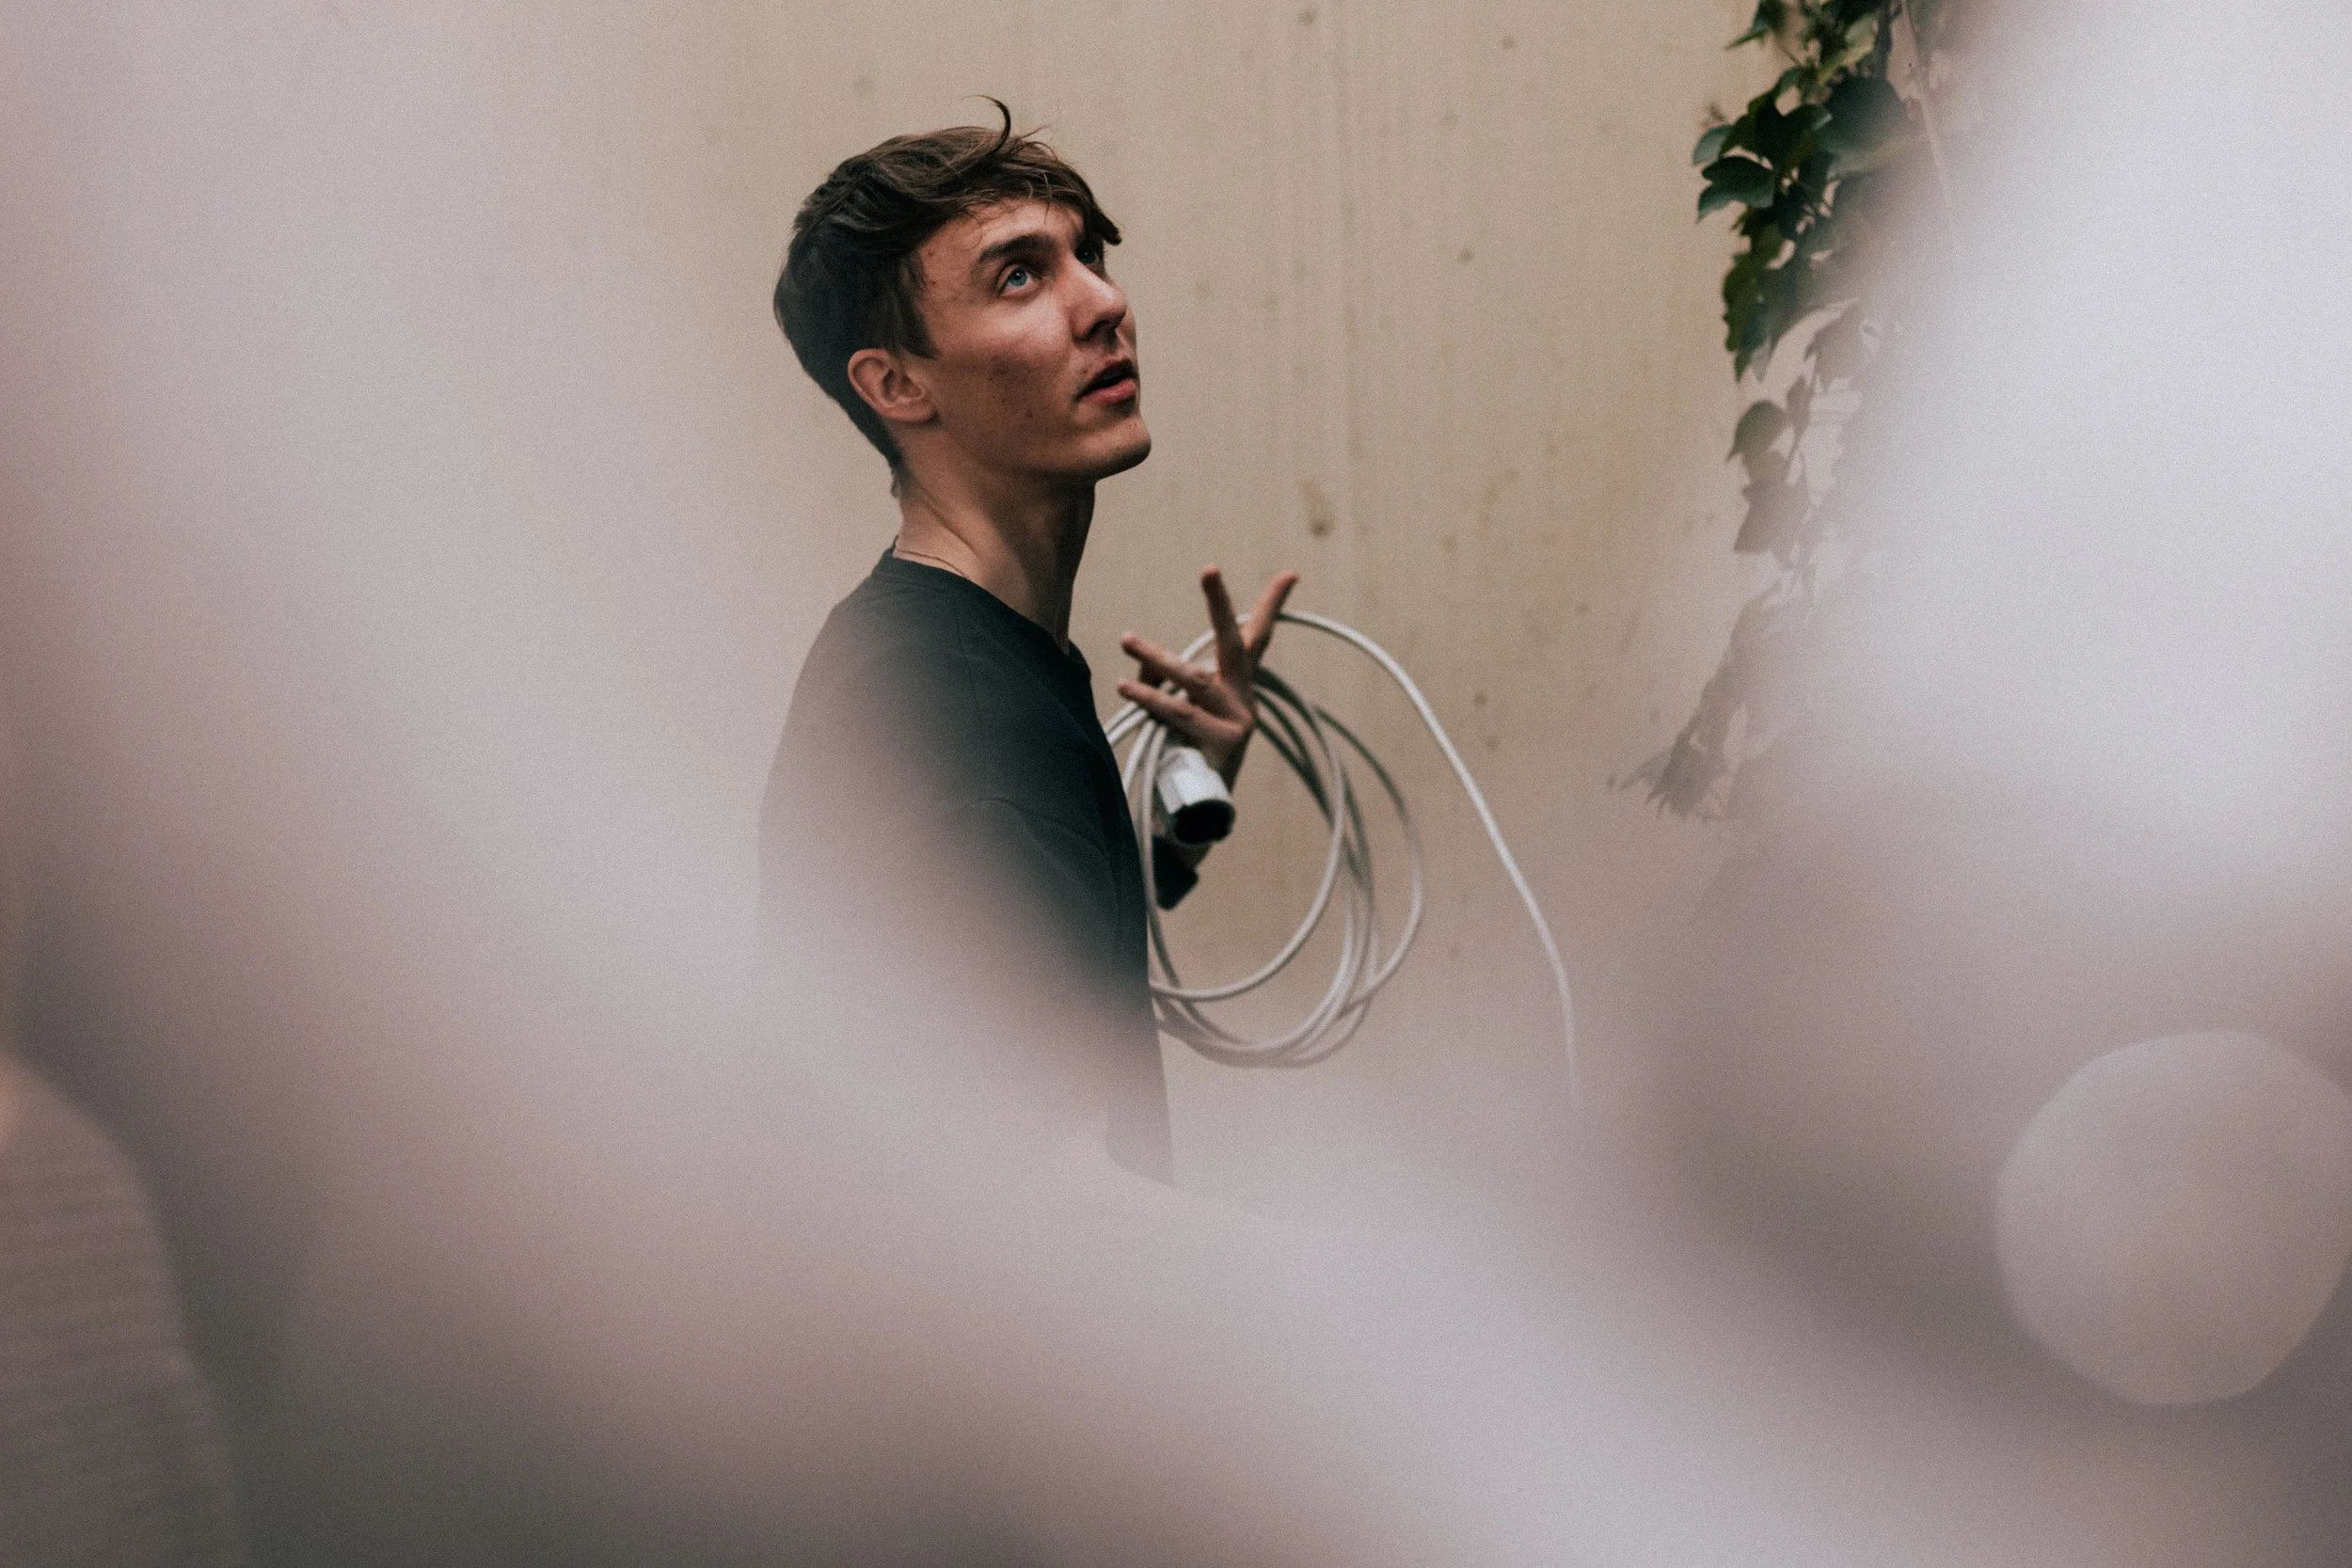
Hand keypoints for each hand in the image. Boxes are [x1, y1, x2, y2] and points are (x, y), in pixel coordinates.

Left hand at [1118, 566, 1299, 786]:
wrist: (1196, 820)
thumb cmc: (1184, 759)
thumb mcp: (1177, 714)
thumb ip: (1164, 682)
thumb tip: (1143, 665)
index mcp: (1238, 689)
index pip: (1257, 640)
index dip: (1272, 606)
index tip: (1291, 574)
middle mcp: (1244, 700)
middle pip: (1236, 644)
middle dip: (1220, 604)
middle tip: (1209, 568)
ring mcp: (1238, 722)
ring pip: (1195, 678)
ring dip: (1158, 657)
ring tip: (1127, 640)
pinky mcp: (1223, 745)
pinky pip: (1181, 714)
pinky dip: (1151, 698)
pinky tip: (1127, 686)